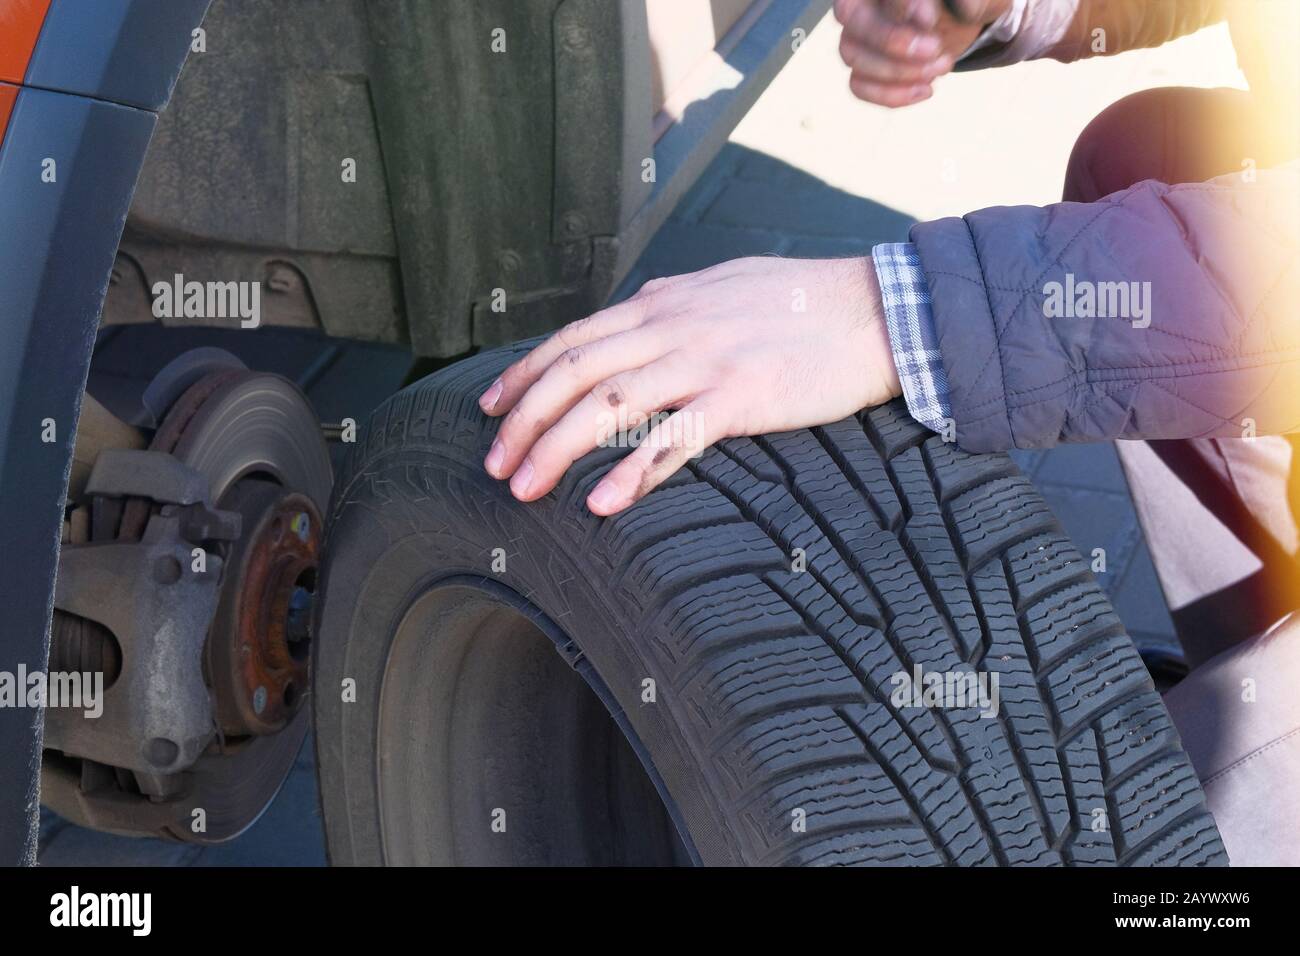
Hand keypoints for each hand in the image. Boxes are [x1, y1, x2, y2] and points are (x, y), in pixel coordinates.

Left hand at [478, 256, 900, 515]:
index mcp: (662, 302)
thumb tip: (637, 308)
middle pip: (575, 373)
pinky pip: (674, 439)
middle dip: (524, 421)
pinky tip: (603, 502)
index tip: (488, 410)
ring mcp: (704, 360)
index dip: (522, 375)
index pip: (572, 338)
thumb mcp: (721, 284)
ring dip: (558, 449)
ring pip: (609, 404)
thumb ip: (672, 301)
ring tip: (526, 489)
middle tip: (495, 465)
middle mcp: (671, 326)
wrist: (872, 309)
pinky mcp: (742, 396)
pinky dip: (633, 472)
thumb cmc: (800, 301)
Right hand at [834, 0, 1011, 106]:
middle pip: (849, 16)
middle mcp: (862, 1)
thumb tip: (964, 9)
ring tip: (942, 67)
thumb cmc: (965, 3)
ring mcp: (857, 35)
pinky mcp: (861, 67)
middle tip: (933, 48)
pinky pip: (858, 85)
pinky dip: (891, 95)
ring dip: (896, 70)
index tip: (930, 20)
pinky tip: (927, 89)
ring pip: (851, 54)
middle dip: (891, 39)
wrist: (964, 22)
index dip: (902, 5)